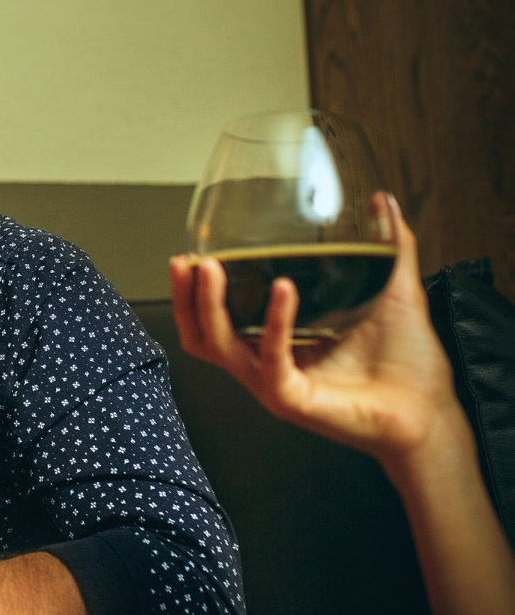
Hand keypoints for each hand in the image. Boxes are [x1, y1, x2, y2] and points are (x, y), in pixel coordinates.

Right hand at [169, 193, 465, 470]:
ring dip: (209, 306)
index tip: (194, 256)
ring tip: (212, 268)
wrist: (431, 410)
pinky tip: (284, 289)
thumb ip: (389, 247)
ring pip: (220, 347)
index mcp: (277, 345)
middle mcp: (267, 366)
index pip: (217, 321)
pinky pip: (270, 359)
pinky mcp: (292, 399)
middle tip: (186, 261)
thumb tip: (384, 203)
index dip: (195, 292)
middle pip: (202, 336)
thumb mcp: (393, 292)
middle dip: (185, 298)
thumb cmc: (407, 365)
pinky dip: (273, 322)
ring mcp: (274, 384)